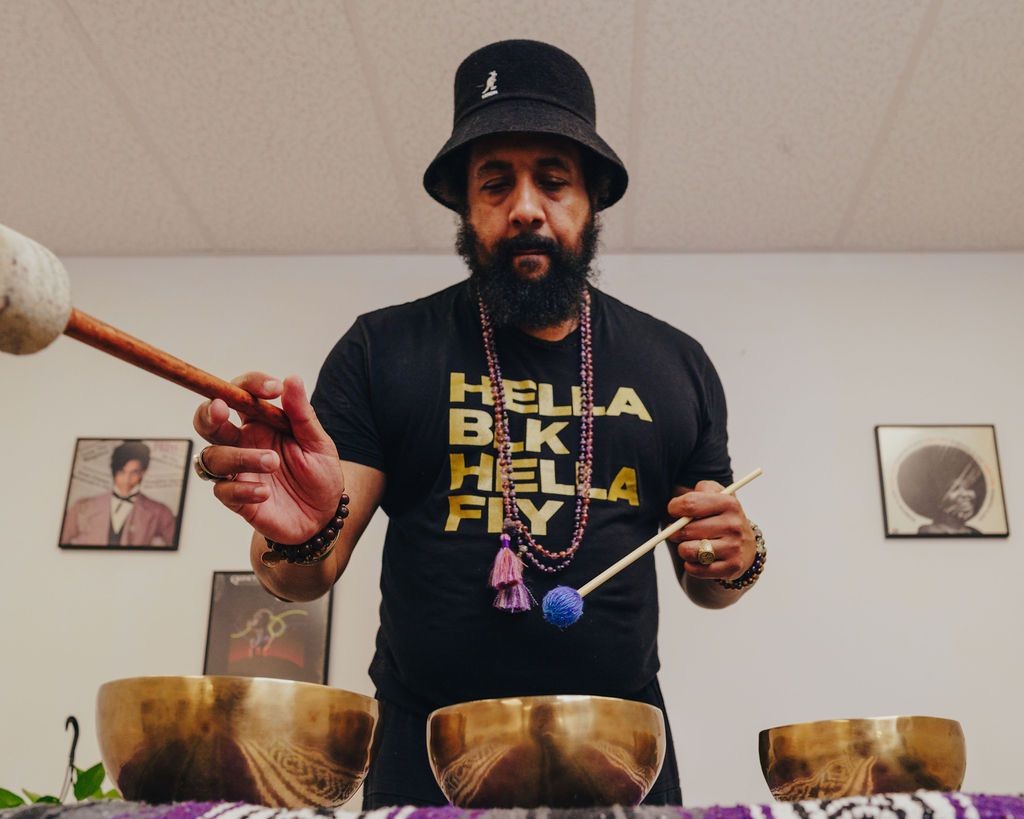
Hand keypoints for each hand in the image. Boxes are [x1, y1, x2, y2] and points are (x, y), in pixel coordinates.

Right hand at [193, 373, 344, 543]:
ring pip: (213, 457)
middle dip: (208, 413)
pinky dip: (242, 489)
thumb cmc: (319, 474)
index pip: (241, 394)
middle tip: (221, 409)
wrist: (322, 516)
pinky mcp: (237, 499)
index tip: (273, 387)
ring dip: (239, 456)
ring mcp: (237, 471)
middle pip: (208, 421)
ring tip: (272, 462)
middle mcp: (243, 443)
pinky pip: (224, 491)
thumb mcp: (318, 443)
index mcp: (260, 423)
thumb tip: (291, 379)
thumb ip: (302, 414)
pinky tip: (265, 492)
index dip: (250, 384)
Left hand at [666, 480, 755, 580]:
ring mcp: (734, 548)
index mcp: (729, 503)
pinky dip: (690, 565)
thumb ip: (697, 491)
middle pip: (686, 530)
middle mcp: (734, 525)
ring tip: (690, 545)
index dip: (674, 508)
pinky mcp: (731, 567)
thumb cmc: (719, 516)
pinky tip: (698, 559)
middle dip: (675, 532)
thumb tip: (677, 506)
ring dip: (682, 549)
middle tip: (679, 532)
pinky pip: (695, 569)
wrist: (744, 544)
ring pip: (688, 551)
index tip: (674, 510)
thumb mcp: (714, 494)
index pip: (690, 504)